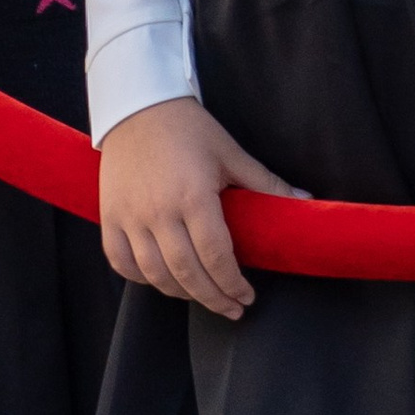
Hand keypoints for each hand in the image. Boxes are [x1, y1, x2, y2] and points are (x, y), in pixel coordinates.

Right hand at [97, 96, 299, 322]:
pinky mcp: (109, 216)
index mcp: (193, 196)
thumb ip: (265, 185)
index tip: (247, 296)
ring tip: (202, 296)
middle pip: (187, 273)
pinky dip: (141, 278)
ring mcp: (129, 216)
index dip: (234, 284)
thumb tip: (305, 201)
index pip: (217, 256)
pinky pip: (120, 261)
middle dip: (213, 298)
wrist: (137, 105)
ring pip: (154, 274)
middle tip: (232, 308)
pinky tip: (161, 280)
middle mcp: (158, 212)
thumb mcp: (231, 154)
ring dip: (181, 293)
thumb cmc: (188, 129)